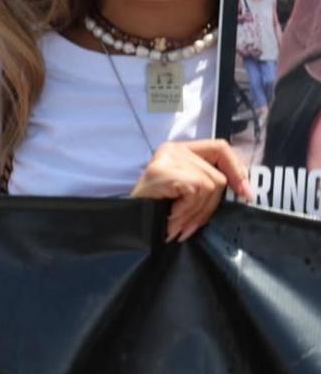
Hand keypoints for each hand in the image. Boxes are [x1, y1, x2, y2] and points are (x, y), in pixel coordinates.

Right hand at [132, 139, 250, 241]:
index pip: (220, 148)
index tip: (246, 194)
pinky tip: (171, 217)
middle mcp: (174, 148)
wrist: (128, 221)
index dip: (237, 170)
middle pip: (218, 177)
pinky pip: (197, 191)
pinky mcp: (166, 170)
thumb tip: (246, 191)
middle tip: (192, 225)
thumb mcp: (186, 192)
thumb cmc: (157, 209)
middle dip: (210, 207)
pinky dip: (187, 210)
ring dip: (196, 212)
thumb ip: (209, 183)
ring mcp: (168, 158)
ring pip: (211, 187)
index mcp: (181, 150)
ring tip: (178, 223)